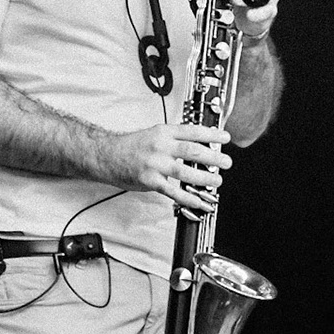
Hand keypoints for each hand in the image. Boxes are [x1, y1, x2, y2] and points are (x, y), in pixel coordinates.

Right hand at [109, 123, 232, 213]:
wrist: (106, 155)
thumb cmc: (131, 146)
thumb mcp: (154, 133)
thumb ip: (174, 138)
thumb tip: (198, 143)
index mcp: (164, 132)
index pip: (192, 131)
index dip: (211, 134)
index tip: (225, 138)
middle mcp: (161, 147)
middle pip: (192, 151)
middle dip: (213, 157)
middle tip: (226, 162)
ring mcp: (155, 164)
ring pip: (185, 171)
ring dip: (204, 178)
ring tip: (217, 180)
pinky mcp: (150, 181)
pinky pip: (172, 191)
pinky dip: (187, 198)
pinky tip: (199, 202)